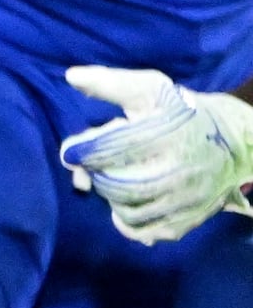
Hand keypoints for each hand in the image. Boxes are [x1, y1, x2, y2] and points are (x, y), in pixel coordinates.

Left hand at [58, 66, 252, 245]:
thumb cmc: (185, 112)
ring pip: (126, 208)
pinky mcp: (189, 218)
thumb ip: (110, 83)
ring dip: (109, 196)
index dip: (80, 150)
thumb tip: (71, 76)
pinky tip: (124, 206)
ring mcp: (184, 198)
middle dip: (94, 174)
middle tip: (91, 166)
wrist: (238, 142)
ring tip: (111, 180)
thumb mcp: (152, 89)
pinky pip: (147, 231)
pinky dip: (128, 223)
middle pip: (113, 182)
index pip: (107, 149)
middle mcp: (176, 170)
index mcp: (165, 134)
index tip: (73, 148)